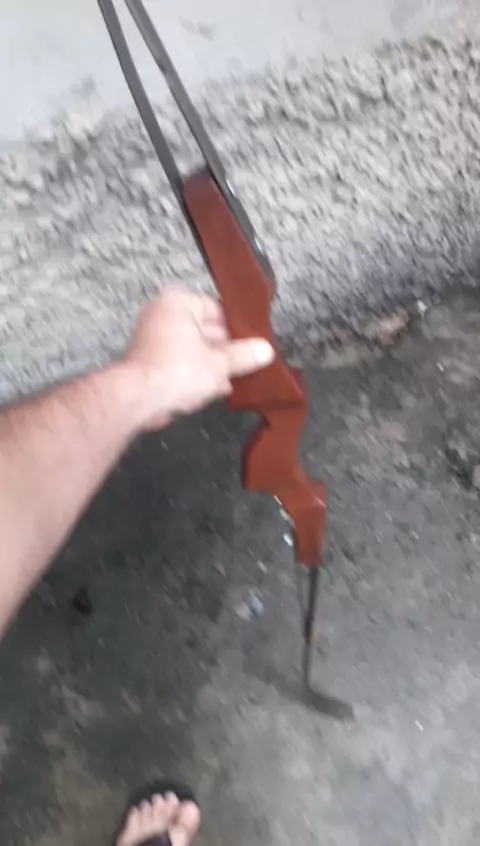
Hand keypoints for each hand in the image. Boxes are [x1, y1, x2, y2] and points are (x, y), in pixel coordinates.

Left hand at [123, 287, 274, 429]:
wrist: (138, 399)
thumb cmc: (179, 371)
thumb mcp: (220, 363)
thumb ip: (243, 356)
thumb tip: (266, 351)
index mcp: (179, 302)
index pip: (217, 309)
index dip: (238, 329)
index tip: (254, 345)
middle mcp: (162, 313)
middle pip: (205, 329)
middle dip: (225, 350)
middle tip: (248, 365)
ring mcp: (152, 337)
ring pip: (192, 348)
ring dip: (212, 364)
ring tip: (234, 380)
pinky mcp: (147, 360)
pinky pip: (178, 361)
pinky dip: (193, 372)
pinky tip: (213, 389)